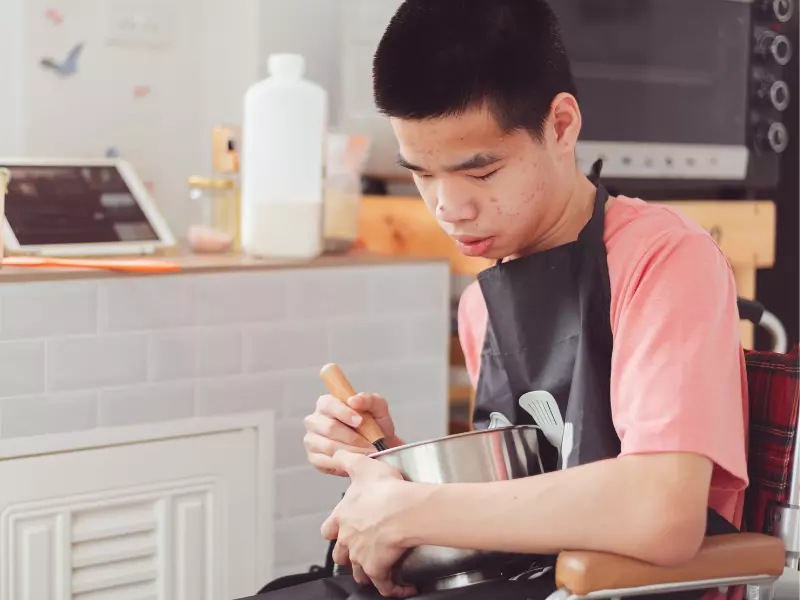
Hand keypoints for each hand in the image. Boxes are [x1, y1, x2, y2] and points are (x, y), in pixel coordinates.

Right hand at [304, 392, 400, 475]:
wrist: (377, 448)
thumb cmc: (374, 425)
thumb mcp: (377, 408)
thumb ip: (368, 400)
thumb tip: (353, 400)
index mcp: (326, 404)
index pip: (328, 404)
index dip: (344, 413)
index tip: (360, 421)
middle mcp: (314, 420)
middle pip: (329, 427)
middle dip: (352, 437)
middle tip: (370, 444)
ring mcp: (312, 440)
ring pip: (329, 446)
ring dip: (352, 451)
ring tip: (368, 453)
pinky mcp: (314, 458)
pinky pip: (326, 461)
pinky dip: (344, 462)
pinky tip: (357, 461)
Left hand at [322, 451, 422, 597]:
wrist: (403, 509)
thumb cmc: (385, 489)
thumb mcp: (362, 465)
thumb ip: (346, 458)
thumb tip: (335, 452)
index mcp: (342, 517)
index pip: (328, 530)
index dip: (334, 531)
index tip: (340, 532)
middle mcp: (348, 540)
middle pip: (341, 556)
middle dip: (349, 556)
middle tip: (360, 553)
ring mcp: (361, 557)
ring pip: (360, 573)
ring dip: (368, 572)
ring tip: (380, 570)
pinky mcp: (377, 569)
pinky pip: (385, 586)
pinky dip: (394, 588)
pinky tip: (404, 587)